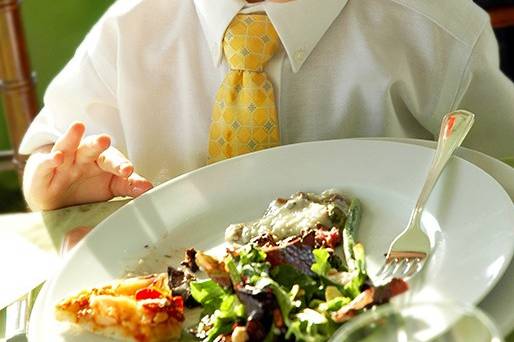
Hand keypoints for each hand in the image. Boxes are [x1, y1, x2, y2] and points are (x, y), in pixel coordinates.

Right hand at [23, 122, 152, 209]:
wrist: (57, 196)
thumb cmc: (89, 187)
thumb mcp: (111, 186)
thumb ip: (129, 185)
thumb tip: (149, 188)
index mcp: (101, 160)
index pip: (112, 160)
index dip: (120, 165)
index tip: (128, 171)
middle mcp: (82, 157)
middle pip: (91, 147)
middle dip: (98, 143)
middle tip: (105, 139)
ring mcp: (62, 162)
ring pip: (67, 146)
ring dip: (72, 137)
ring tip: (78, 127)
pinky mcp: (43, 171)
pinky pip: (45, 164)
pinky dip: (49, 160)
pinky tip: (55, 157)